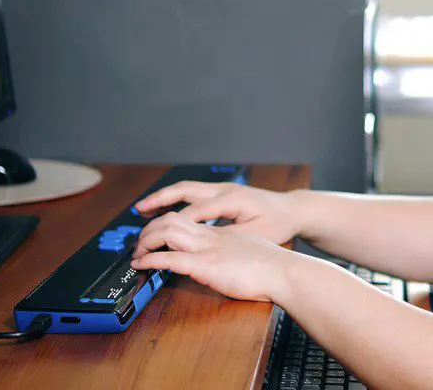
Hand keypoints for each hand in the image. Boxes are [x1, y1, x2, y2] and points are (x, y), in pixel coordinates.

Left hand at [130, 212, 291, 301]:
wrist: (285, 272)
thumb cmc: (273, 267)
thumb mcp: (249, 251)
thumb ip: (234, 251)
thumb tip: (225, 260)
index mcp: (221, 233)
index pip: (186, 219)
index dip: (165, 223)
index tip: (154, 232)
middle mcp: (211, 236)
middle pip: (172, 219)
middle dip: (149, 229)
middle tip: (139, 243)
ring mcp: (208, 249)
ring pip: (167, 231)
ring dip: (146, 241)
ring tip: (136, 253)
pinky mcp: (206, 266)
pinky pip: (170, 258)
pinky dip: (150, 260)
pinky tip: (141, 265)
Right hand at [134, 181, 305, 245]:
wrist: (293, 209)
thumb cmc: (279, 223)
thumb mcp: (258, 234)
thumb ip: (231, 238)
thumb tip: (205, 244)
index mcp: (231, 200)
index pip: (194, 212)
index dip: (172, 226)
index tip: (155, 238)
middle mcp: (223, 190)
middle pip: (184, 191)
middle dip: (159, 200)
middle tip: (138, 210)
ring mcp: (223, 189)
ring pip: (186, 189)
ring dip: (165, 197)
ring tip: (144, 208)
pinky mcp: (223, 192)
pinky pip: (194, 192)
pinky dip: (176, 199)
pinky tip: (167, 210)